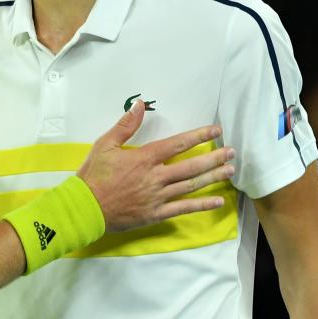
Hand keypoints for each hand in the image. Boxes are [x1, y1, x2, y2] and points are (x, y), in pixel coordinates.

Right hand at [78, 100, 233, 231]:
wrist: (85, 208)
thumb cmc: (93, 175)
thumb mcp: (105, 145)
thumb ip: (125, 125)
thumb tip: (140, 104)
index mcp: (144, 158)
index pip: (177, 144)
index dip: (199, 136)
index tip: (215, 130)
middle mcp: (156, 177)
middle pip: (191, 166)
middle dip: (213, 158)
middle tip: (231, 152)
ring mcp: (158, 197)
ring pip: (191, 186)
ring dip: (212, 177)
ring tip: (229, 170)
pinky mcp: (156, 214)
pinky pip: (183, 209)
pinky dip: (202, 205)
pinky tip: (217, 201)